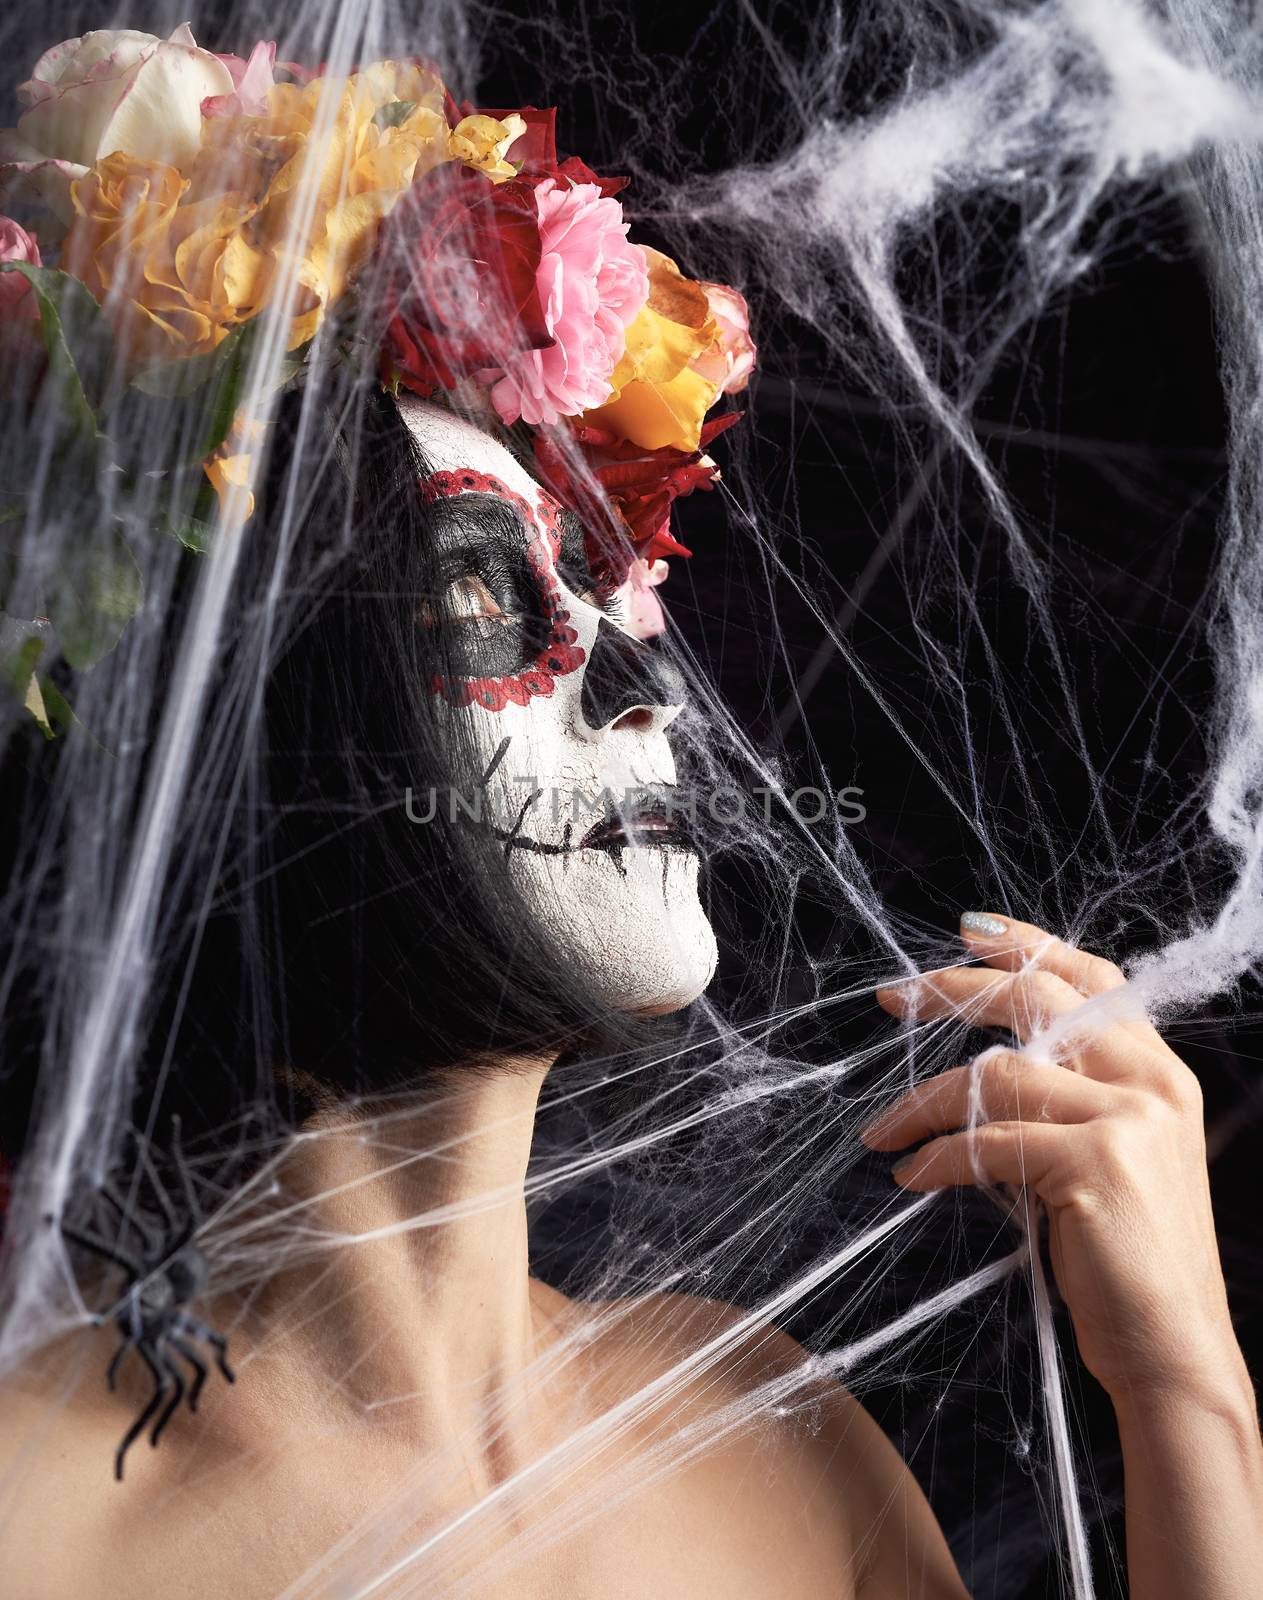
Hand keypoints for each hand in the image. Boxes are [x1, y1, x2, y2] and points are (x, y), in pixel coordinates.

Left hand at [861, 915, 1243, 1404]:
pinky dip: (934, 1157)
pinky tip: (909, 1176)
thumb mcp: (1110, 1161)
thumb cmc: (1126, 1263)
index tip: (967, 932)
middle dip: (953, 990)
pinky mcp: (1094, 1163)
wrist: (1173, 1350)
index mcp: (1160, 1073)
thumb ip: (1067, 1105)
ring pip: (995, 1075)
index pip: (1094, 981)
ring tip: (882, 1133)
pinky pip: (986, 1140)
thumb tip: (977, 1073)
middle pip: (1037, 1001)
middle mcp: (1151, 1082)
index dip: (1030, 947)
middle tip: (891, 999)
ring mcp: (1127, 1119)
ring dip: (920, 1103)